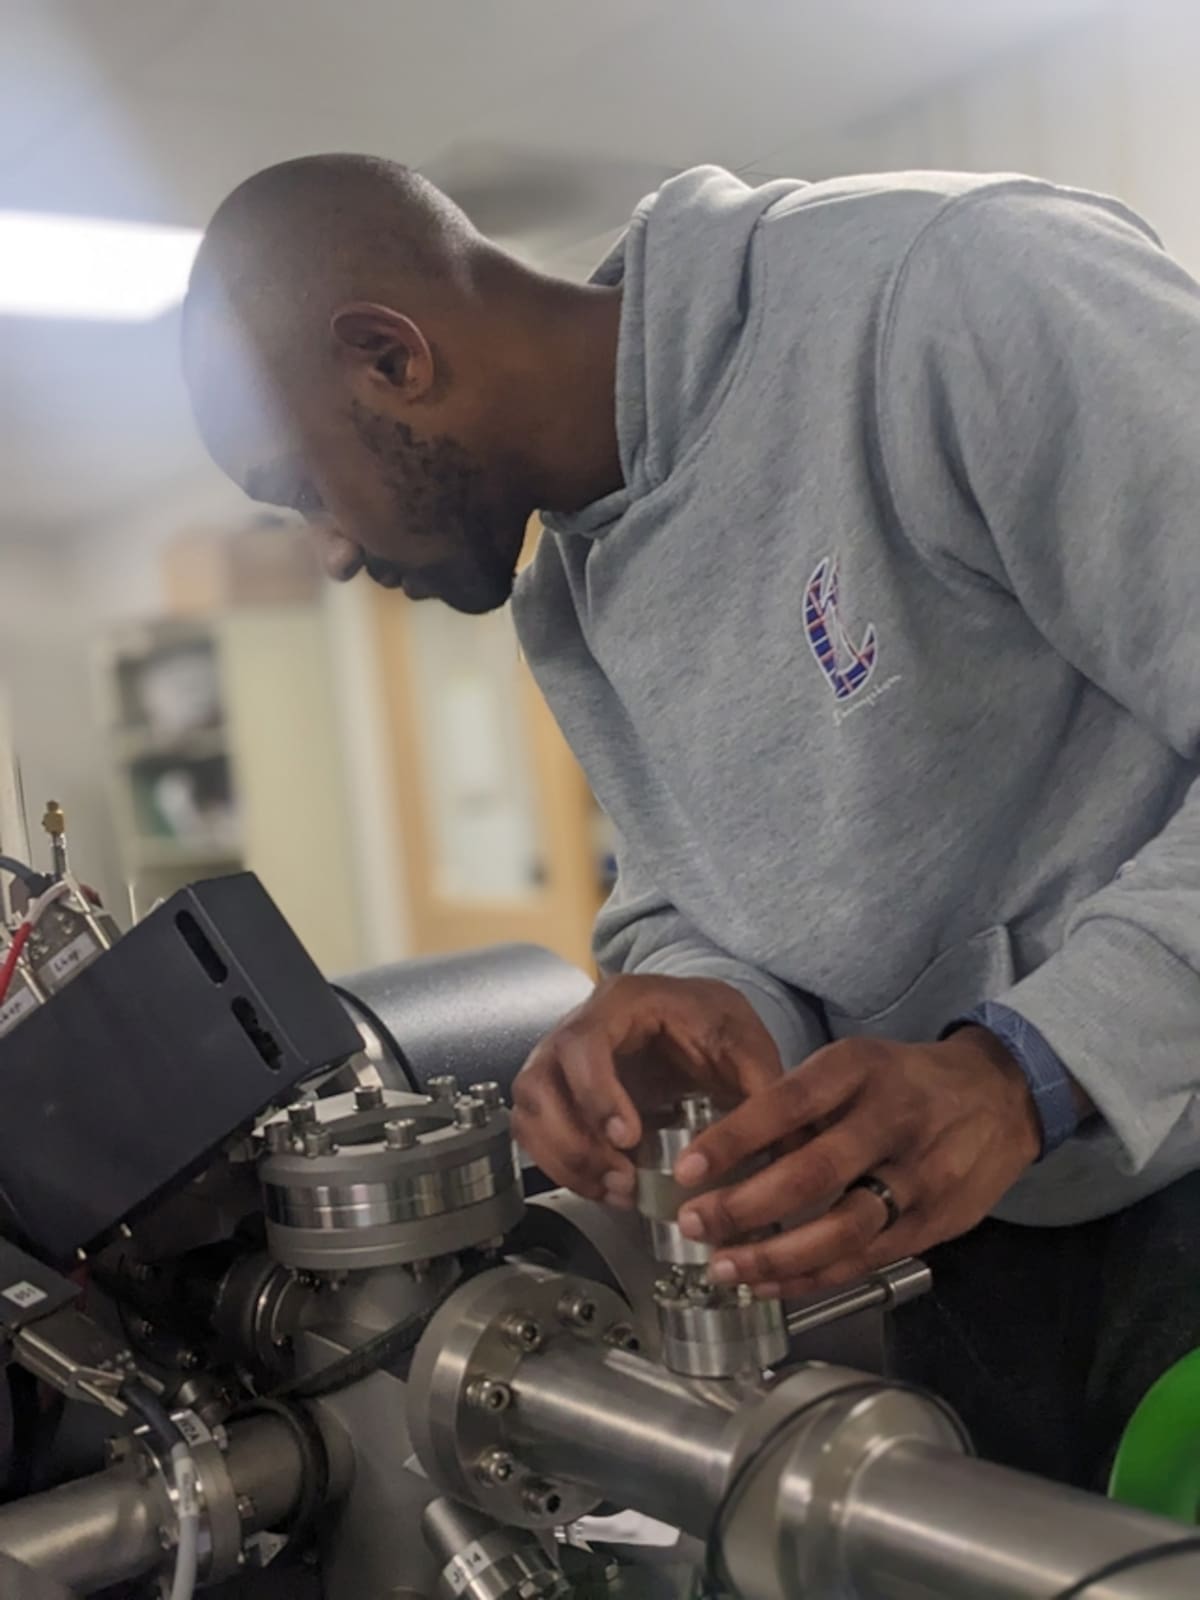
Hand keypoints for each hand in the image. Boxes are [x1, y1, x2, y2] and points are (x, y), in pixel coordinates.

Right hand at [511, 974, 782, 1204]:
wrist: (692, 1016)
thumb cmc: (711, 1022)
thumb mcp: (743, 1041)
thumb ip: (760, 1084)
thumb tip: (783, 1145)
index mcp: (618, 1002)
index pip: (583, 1045)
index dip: (598, 1095)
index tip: (630, 1138)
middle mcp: (573, 1027)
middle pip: (540, 1084)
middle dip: (577, 1142)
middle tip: (623, 1180)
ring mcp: (555, 1061)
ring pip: (530, 1112)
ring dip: (566, 1161)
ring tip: (617, 1191)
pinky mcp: (554, 1094)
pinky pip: (534, 1133)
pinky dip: (561, 1167)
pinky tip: (603, 1189)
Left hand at [673, 1027, 1040, 1297]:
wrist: (1003, 1096)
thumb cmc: (907, 1081)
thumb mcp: (856, 1063)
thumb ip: (801, 1101)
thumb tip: (724, 1146)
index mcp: (861, 1071)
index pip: (788, 1104)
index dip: (734, 1138)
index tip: (687, 1167)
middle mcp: (892, 1121)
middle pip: (813, 1172)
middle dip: (745, 1206)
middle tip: (694, 1224)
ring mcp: (919, 1176)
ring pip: (842, 1227)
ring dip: (776, 1256)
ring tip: (726, 1269)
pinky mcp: (936, 1222)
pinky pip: (867, 1258)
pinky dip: (814, 1276)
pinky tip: (772, 1284)